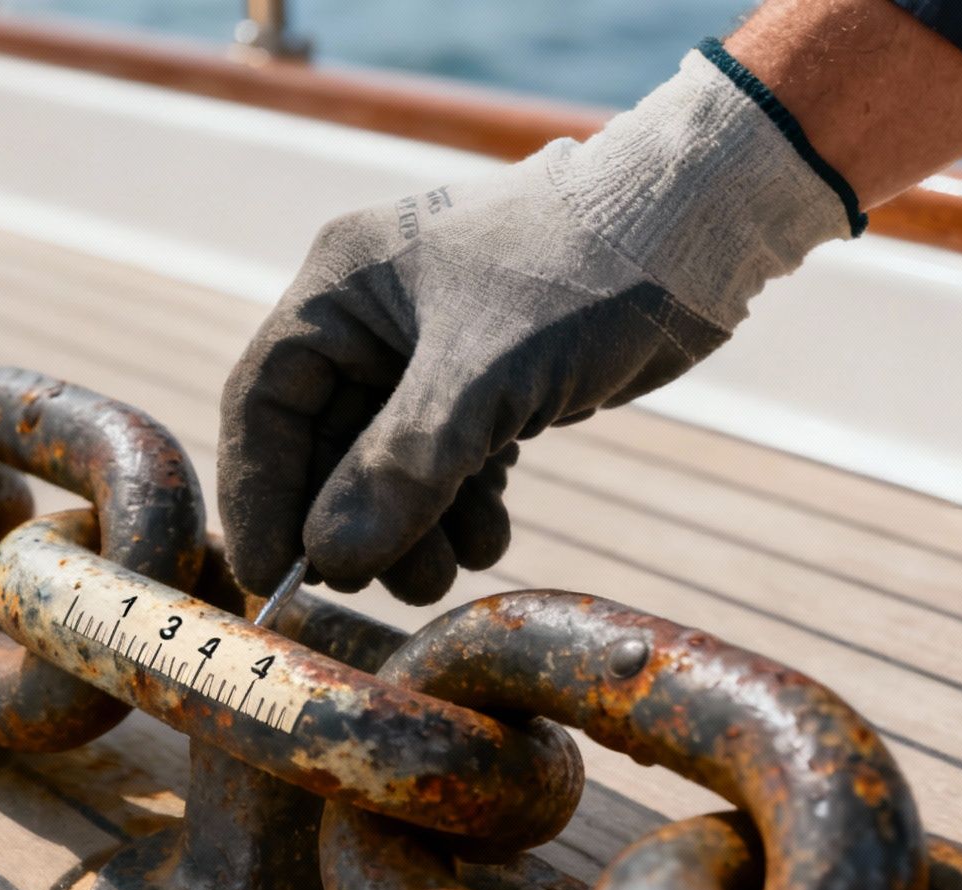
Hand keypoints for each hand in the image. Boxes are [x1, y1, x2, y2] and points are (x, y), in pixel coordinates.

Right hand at [218, 42, 860, 604]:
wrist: (700, 231)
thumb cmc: (581, 274)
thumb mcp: (483, 378)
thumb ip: (402, 470)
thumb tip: (331, 560)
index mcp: (342, 286)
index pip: (265, 403)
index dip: (261, 495)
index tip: (273, 579)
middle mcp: (373, 318)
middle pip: (327, 444)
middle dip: (354, 522)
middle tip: (383, 586)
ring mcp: (430, 351)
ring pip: (389, 464)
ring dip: (413, 528)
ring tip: (448, 572)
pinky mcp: (488, 380)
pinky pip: (447, 461)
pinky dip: (460, 507)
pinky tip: (488, 537)